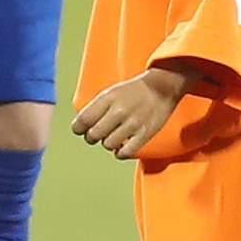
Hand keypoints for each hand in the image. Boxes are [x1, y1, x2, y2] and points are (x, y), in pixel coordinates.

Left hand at [72, 63, 200, 159]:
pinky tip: (121, 147)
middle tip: (97, 135)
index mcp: (108, 98)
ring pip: (108, 145)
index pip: (83, 119)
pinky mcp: (145, 134)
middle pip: (93, 135)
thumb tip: (82, 126)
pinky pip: (125, 152)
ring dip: (108, 143)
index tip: (80, 130)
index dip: (78, 128)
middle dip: (91, 137)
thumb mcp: (112, 92)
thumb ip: (97, 107)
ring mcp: (133, 123)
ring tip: (113, 137)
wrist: (162, 87)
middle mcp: (119, 111)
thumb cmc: (134, 90)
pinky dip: (120, 153)